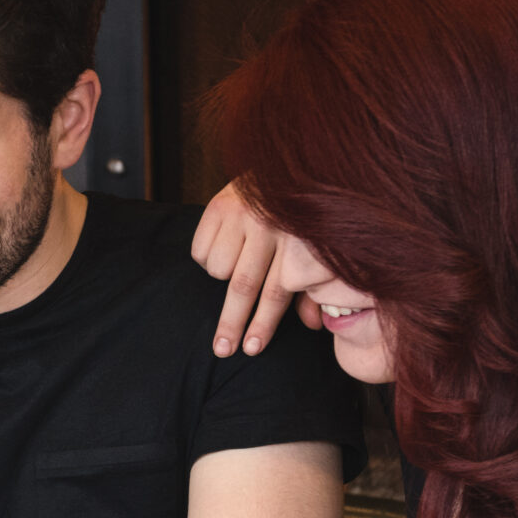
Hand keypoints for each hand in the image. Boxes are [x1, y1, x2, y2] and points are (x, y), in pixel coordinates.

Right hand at [190, 181, 319, 358]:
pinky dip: (209, 257)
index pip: (276, 291)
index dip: (263, 324)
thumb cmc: (302, 218)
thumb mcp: (316, 249)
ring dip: (224, 277)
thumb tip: (311, 325)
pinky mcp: (218, 205)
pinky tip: (226, 247)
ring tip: (238, 265)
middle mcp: (268, 225)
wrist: (286, 168)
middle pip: (243, 285)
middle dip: (231, 323)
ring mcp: (241, 213)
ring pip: (219, 268)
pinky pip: (201, 250)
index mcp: (297, 239)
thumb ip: (312, 287)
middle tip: (221, 350)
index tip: (251, 349)